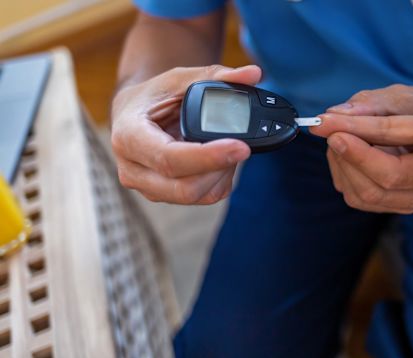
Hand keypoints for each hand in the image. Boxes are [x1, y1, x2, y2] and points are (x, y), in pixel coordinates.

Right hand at [111, 65, 260, 203]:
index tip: (241, 147)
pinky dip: (220, 181)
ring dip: (222, 174)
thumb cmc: (156, 96)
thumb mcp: (181, 79)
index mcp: (129, 136)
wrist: (137, 114)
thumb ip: (217, 75)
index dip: (208, 157)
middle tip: (242, 146)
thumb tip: (253, 73)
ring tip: (228, 148)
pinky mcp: (165, 195)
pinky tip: (220, 160)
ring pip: (196, 196)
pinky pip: (202, 198)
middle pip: (184, 187)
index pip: (169, 158)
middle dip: (220, 168)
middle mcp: (133, 169)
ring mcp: (148, 187)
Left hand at [312, 85, 412, 213]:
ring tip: (341, 134)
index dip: (357, 151)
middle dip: (345, 158)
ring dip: (341, 164)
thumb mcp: (402, 98)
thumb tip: (331, 116)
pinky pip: (355, 197)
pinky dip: (343, 172)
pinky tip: (348, 151)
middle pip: (373, 190)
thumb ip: (369, 106)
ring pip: (360, 195)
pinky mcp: (389, 206)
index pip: (392, 172)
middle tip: (330, 129)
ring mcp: (409, 204)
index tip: (329, 126)